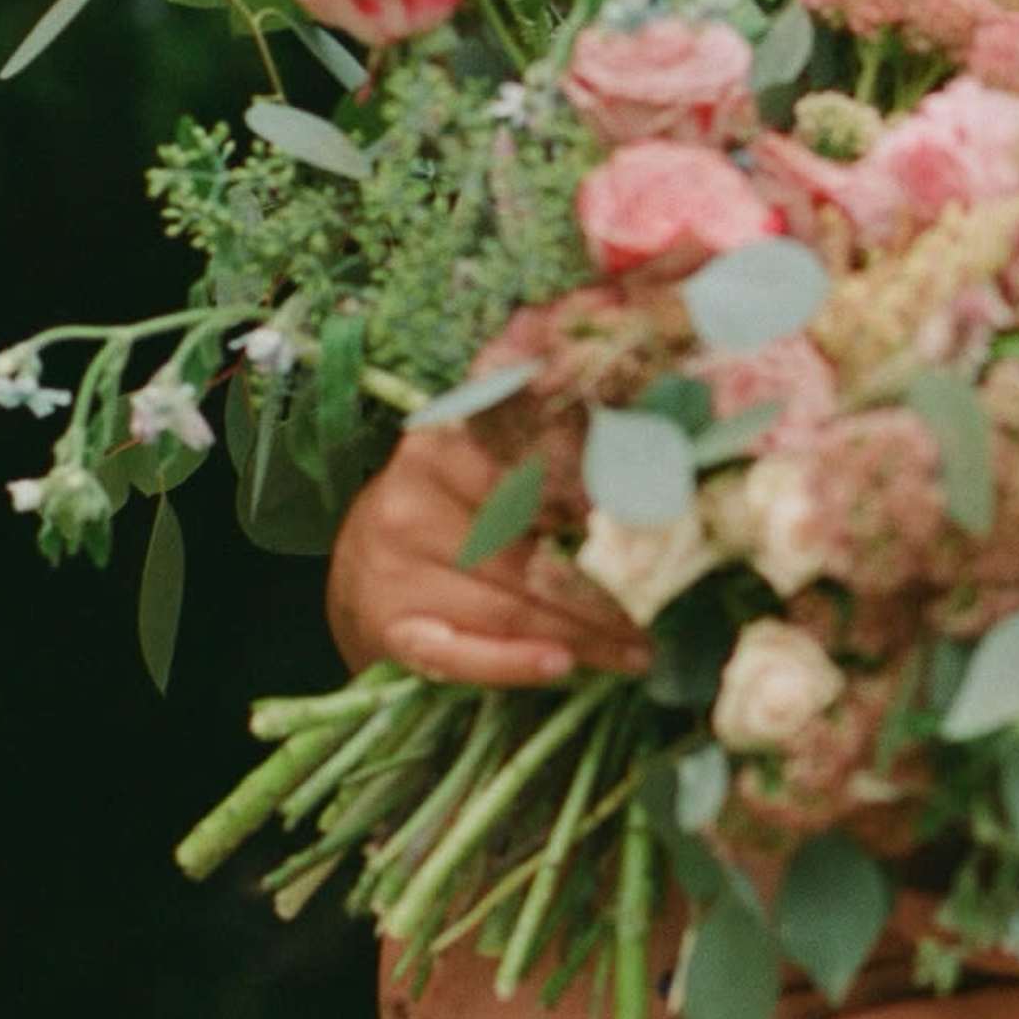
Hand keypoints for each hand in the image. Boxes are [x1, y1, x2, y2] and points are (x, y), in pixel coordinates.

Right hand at [325, 416, 642, 688]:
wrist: (359, 580)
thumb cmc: (444, 514)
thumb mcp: (479, 459)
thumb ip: (530, 416)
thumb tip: (595, 351)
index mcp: (441, 446)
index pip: (527, 464)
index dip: (593, 486)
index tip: (652, 504)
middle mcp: (411, 503)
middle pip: (530, 547)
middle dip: (603, 585)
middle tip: (659, 608)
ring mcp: (395, 571)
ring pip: (510, 604)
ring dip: (583, 634)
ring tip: (637, 650)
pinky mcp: (393, 630)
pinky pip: (463, 653)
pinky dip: (514, 663)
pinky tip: (561, 667)